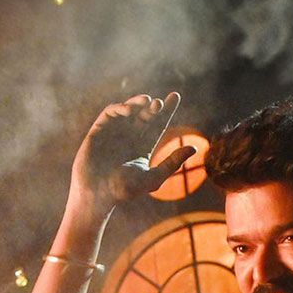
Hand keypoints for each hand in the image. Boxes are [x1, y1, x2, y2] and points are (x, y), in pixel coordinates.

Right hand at [70, 92, 196, 212]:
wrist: (98, 196)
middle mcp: (130, 136)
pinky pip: (109, 114)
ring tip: (146, 101)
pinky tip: (129, 111)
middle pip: (144, 114)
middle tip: (159, 104)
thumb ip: (172, 163)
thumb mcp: (154, 177)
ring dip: (137, 103)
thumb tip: (194, 148)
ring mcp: (114, 132)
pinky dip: (118, 108)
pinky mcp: (98, 131)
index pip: (158, 123)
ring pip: (128, 110)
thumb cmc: (125, 191)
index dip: (167, 109)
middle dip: (152, 106)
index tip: (174, 96)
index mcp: (144, 145)